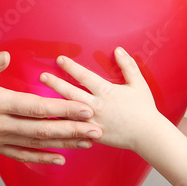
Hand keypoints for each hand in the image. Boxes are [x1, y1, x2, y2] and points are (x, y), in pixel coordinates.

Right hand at [0, 52, 101, 164]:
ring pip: (37, 143)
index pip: (36, 108)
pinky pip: (22, 154)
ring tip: (89, 142)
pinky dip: (43, 157)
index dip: (63, 108)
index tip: (85, 107)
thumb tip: (4, 56)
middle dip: (74, 129)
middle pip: (43, 130)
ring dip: (65, 143)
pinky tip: (60, 159)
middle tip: (99, 129)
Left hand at [40, 47, 161, 151]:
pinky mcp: (92, 134)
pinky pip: (73, 130)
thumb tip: (118, 49)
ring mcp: (93, 122)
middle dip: (56, 84)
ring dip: (53, 104)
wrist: (148, 135)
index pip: (85, 77)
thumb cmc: (144, 109)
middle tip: (42, 76)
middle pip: (71, 93)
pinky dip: (60, 126)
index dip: (71, 67)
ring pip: (68, 112)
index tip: (59, 59)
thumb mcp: (138, 83)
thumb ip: (128, 65)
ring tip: (38, 99)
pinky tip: (48, 122)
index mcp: (107, 92)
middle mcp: (97, 107)